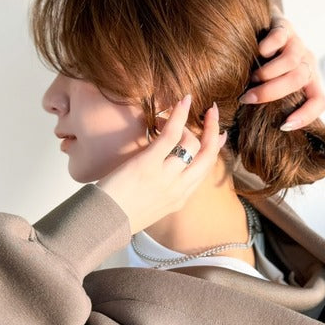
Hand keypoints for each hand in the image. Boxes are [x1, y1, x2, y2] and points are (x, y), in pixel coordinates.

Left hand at [96, 96, 226, 234]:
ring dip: (186, 124)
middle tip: (212, 112)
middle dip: (213, 130)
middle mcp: (179, 189)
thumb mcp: (150, 207)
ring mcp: (166, 177)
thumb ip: (162, 190)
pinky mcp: (149, 164)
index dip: (214, 148)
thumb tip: (163, 170)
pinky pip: (171, 135)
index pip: (205, 170)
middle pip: (207, 155)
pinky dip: (179, 116)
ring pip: (191, 144)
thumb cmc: (120, 214)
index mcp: (180, 199)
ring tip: (171, 116)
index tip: (219, 134)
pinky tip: (183, 101)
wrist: (105, 222)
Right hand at [239, 8, 324, 131]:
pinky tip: (257, 53)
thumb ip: (268, 109)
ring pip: (289, 62)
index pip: (319, 101)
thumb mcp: (270, 92)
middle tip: (247, 99)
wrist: (258, 35)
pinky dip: (267, 48)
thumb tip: (251, 139)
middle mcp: (307, 63)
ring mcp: (297, 44)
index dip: (306, 116)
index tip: (283, 127)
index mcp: (309, 83)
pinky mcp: (285, 27)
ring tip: (251, 78)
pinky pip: (280, 38)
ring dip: (266, 74)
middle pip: (298, 80)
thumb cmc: (261, 74)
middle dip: (270, 93)